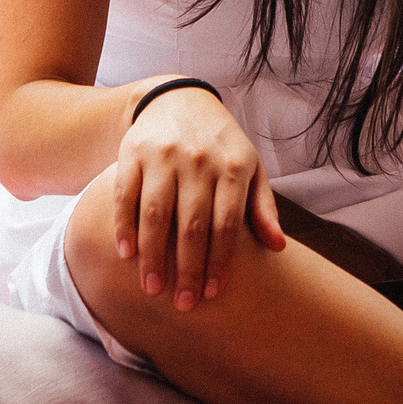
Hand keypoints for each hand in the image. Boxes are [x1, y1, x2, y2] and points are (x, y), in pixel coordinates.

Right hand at [114, 85, 283, 310]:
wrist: (178, 99)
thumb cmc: (220, 144)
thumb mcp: (250, 167)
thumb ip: (262, 207)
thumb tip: (279, 248)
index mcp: (232, 167)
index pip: (226, 225)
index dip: (219, 263)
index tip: (212, 294)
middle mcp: (198, 161)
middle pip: (191, 226)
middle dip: (187, 269)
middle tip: (183, 305)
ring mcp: (163, 156)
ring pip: (155, 215)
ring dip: (152, 256)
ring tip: (151, 289)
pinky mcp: (132, 153)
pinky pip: (125, 196)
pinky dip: (123, 226)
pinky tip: (126, 254)